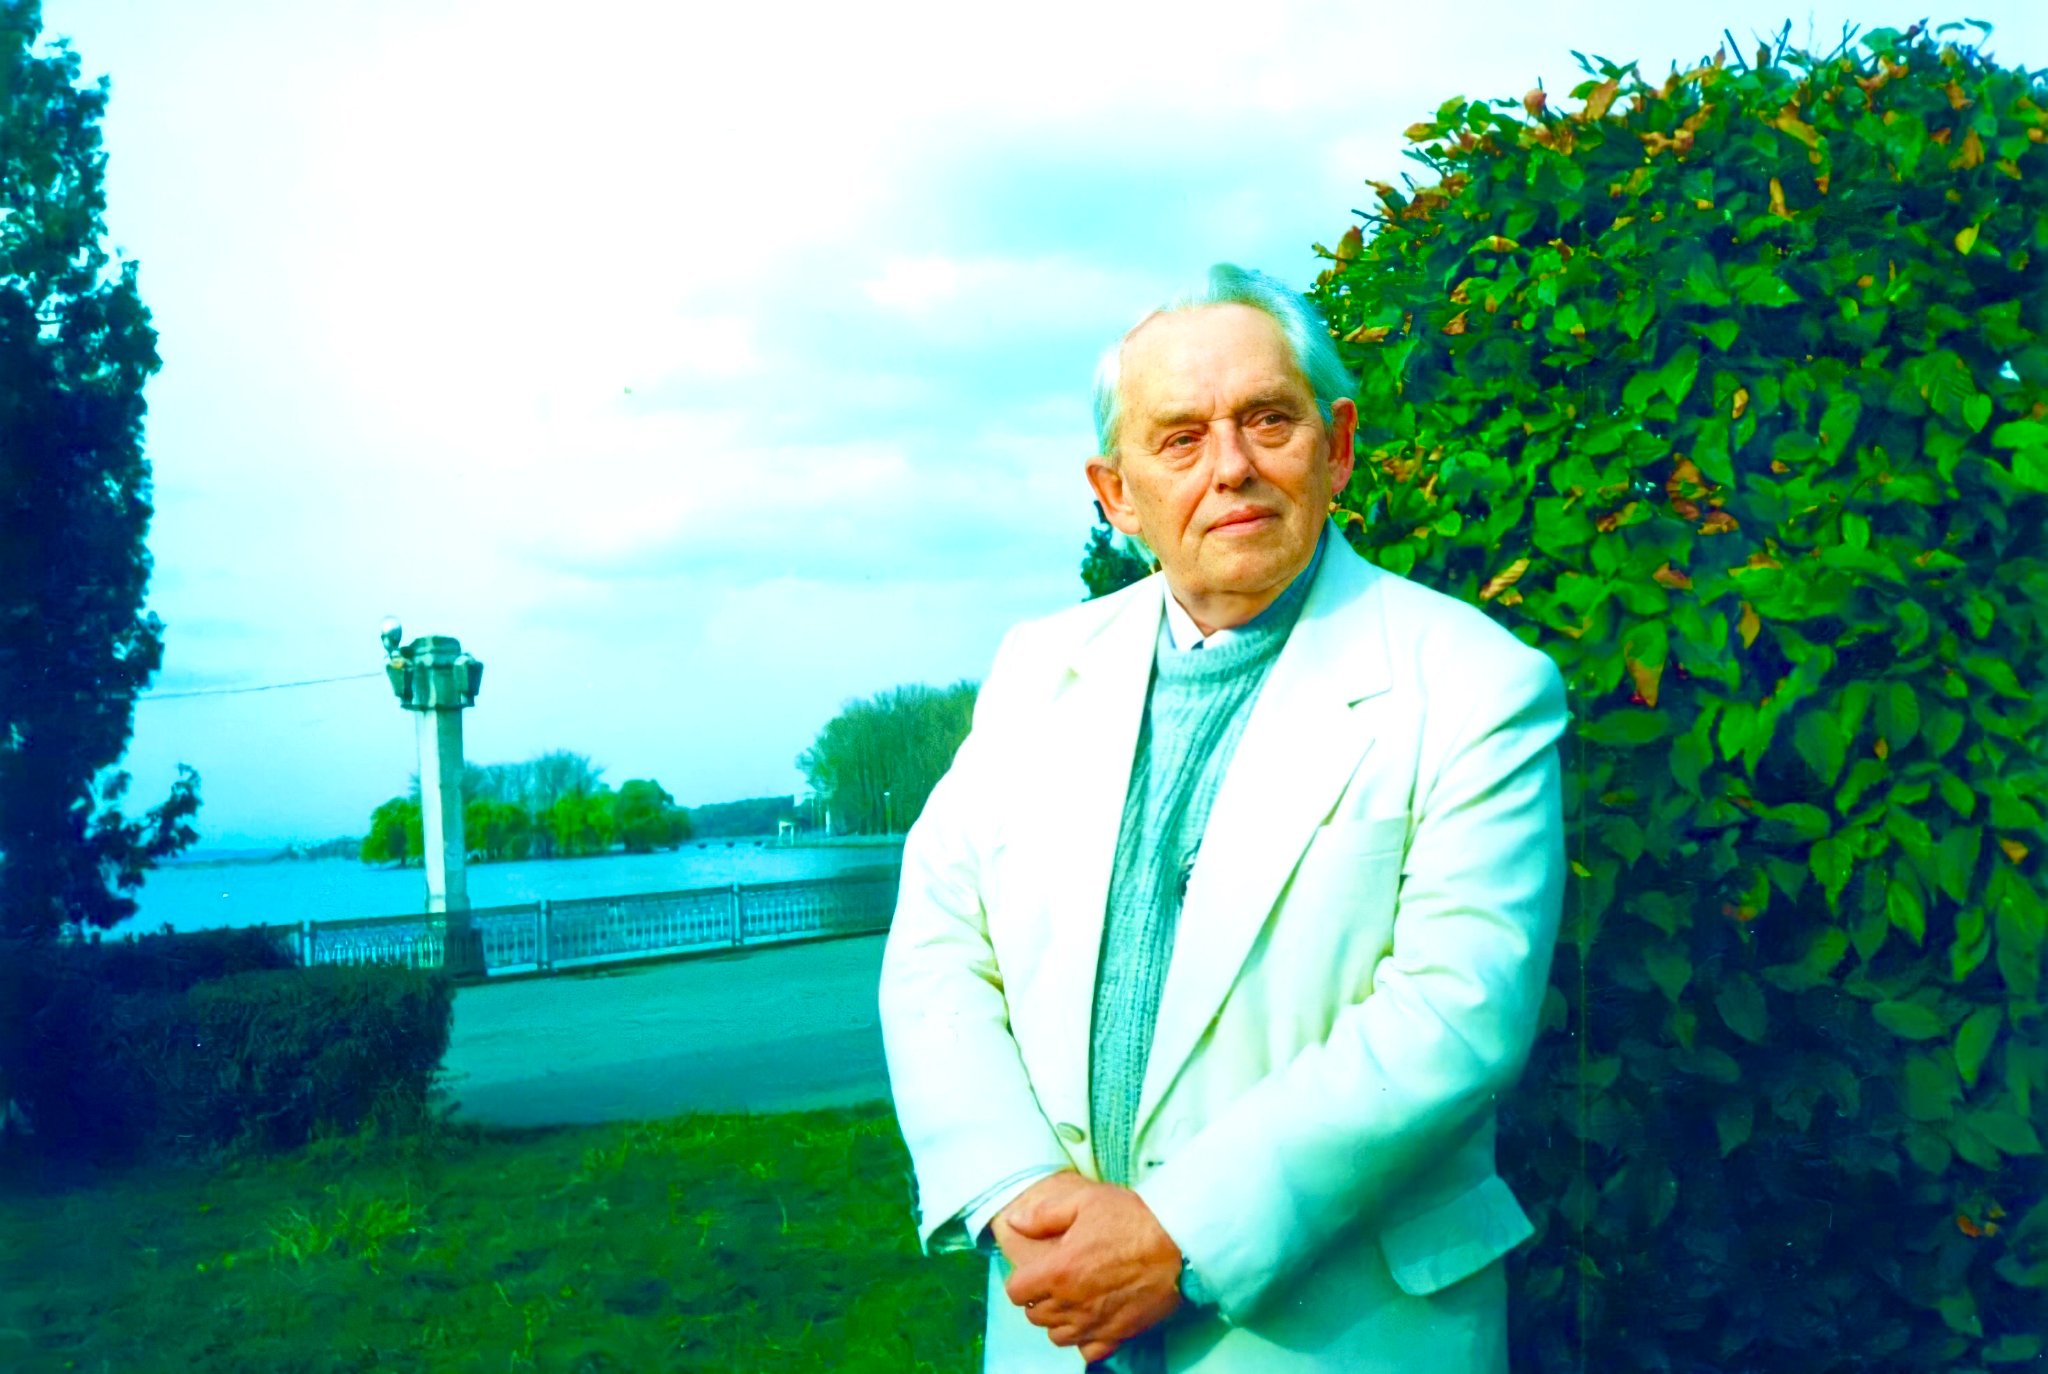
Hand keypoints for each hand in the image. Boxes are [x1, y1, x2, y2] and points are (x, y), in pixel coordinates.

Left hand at [1002, 1179, 1183, 1361]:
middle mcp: (1072, 1303)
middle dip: (1038, 1298)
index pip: (1016, 1291)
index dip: (1022, 1279)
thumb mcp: (1084, 1201)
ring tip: (1072, 1300)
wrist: (1179, 1242)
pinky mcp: (1119, 1333)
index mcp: (1058, 1271)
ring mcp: (1096, 1322)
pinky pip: (1089, 1351)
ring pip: (1058, 1336)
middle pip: (1035, 1315)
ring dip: (1058, 1320)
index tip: (1035, 1270)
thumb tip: (1015, 1222)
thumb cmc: (1131, 1218)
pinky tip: (1093, 1319)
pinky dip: (1086, 1339)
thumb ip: (1044, 1214)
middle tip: (1054, 1280)